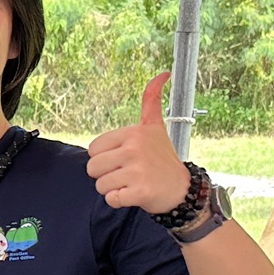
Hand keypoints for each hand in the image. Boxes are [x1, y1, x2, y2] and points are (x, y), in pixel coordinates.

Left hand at [84, 73, 191, 215]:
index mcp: (133, 133)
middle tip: (126, 174)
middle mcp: (134, 149)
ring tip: (130, 184)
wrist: (181, 188)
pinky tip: (133, 194)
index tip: (123, 159)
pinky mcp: (139, 192)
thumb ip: (151, 101)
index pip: (93, 149)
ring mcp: (137, 171)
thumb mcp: (155, 127)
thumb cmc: (163, 159)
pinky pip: (111, 199)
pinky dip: (119, 201)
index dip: (104, 158)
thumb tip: (162, 73)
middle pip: (93, 168)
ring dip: (112, 189)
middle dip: (105, 175)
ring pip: (100, 185)